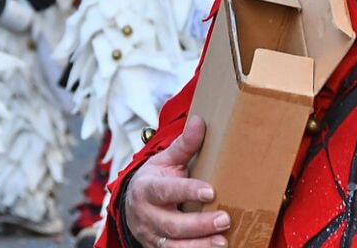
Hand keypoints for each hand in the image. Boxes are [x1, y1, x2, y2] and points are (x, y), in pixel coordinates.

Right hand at [125, 116, 229, 247]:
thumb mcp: (164, 161)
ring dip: (199, 246)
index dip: (187, 191)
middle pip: (172, 224)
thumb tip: (200, 121)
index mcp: (146, 189)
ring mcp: (151, 236)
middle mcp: (146, 215)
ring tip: (223, 242)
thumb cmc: (154, 179)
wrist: (132, 205)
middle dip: (199, 224)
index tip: (211, 191)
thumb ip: (183, 145)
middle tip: (225, 219)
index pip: (166, 191)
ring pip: (174, 246)